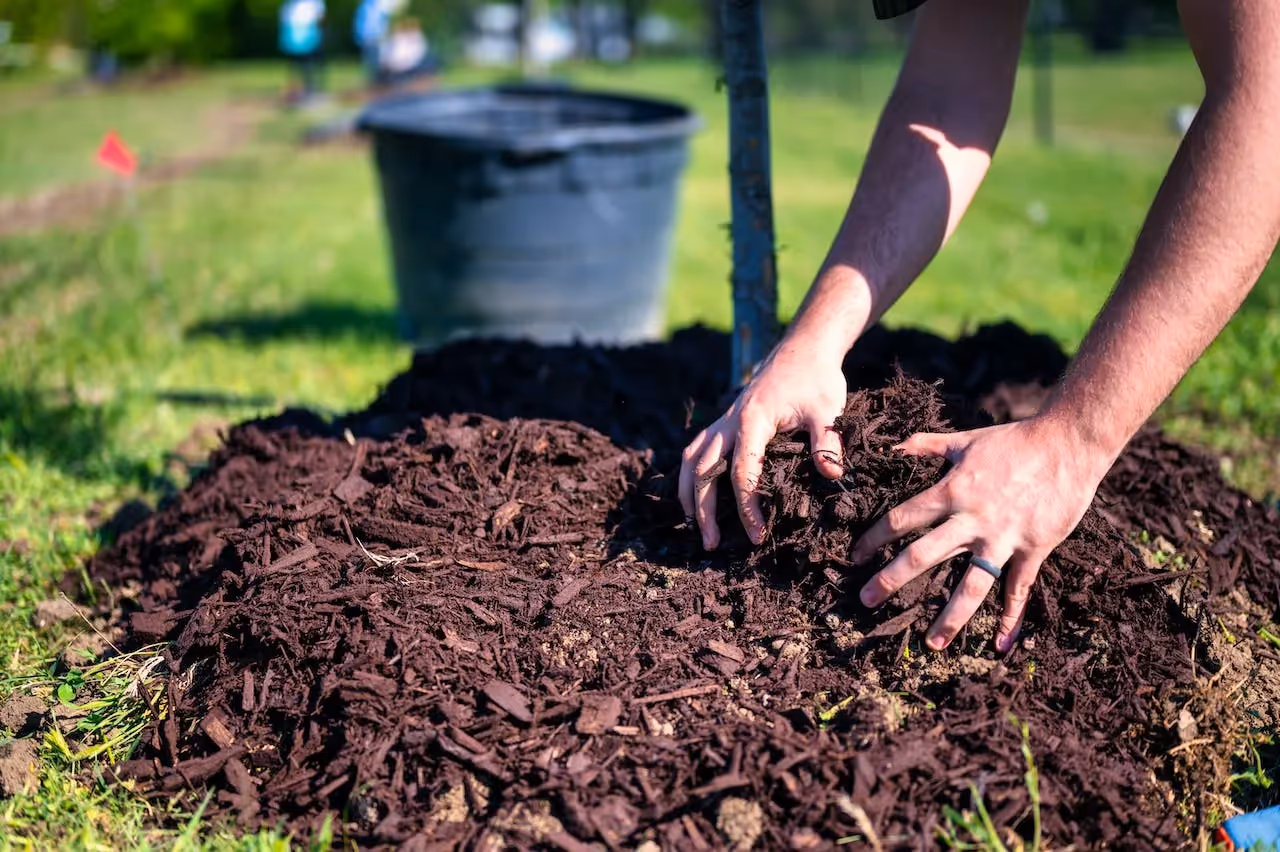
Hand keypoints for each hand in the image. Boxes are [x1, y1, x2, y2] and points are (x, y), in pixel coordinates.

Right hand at [679, 336, 846, 549]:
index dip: (747, 507)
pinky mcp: (725, 421)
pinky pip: (696, 449)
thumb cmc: (817, 379)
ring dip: (688, 494)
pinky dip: (690, 474)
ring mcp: (724, 421)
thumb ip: (828, 442)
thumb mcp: (827, 409)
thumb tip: (832, 476)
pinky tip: (695, 495)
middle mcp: (729, 422)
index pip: (741, 473)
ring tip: (693, 526)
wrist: (803, 348)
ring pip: (691, 459)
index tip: (757, 535)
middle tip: (711, 544)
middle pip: (703, 470)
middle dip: (703, 509)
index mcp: (752, 421)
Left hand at [853, 415, 1111, 653]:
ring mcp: (1003, 538)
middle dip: (891, 579)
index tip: (855, 556)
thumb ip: (927, 445)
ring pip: (971, 585)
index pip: (901, 519)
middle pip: (922, 556)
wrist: (1068, 443)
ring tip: (933, 644)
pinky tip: (1001, 644)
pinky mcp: (1034, 548)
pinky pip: (1018, 589)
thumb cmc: (1015, 440)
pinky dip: (1011, 618)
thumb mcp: (965, 440)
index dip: (874, 538)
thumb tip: (895, 446)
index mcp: (951, 491)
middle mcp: (972, 520)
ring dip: (950, 617)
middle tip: (866, 601)